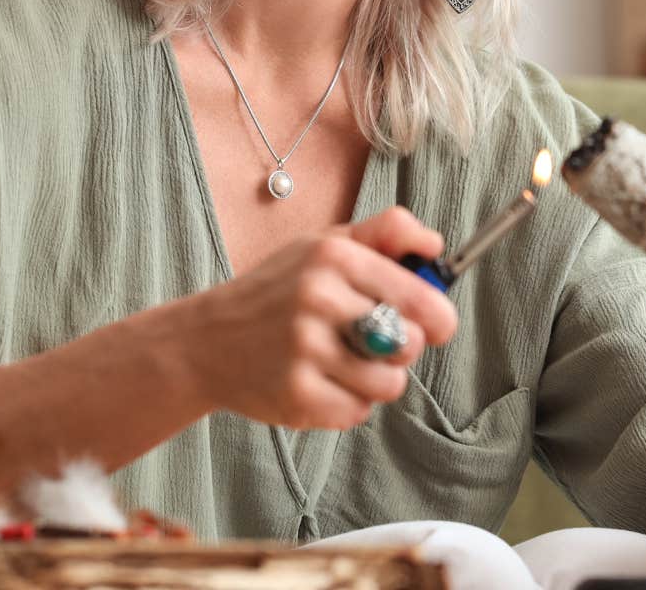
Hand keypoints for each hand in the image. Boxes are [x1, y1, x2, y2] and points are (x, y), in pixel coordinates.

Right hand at [190, 206, 458, 430]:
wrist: (206, 341)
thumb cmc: (277, 289)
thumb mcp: (324, 244)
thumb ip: (385, 234)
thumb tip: (435, 245)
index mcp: (333, 256)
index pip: (420, 297)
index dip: (440, 318)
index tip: (438, 326)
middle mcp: (318, 299)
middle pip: (411, 343)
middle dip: (402, 348)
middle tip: (372, 342)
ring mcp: (305, 349)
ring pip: (389, 383)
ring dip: (377, 380)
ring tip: (346, 364)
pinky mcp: (296, 395)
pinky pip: (358, 411)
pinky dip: (348, 404)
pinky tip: (322, 382)